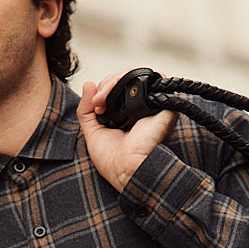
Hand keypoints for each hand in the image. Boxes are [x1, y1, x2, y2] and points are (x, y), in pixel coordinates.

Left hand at [77, 73, 176, 191]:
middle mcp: (142, 109)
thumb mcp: (92, 132)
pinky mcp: (162, 103)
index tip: (94, 105)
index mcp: (129, 115)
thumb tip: (88, 83)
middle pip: (125, 79)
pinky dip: (133, 76)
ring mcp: (153, 105)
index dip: (104, 89)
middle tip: (97, 102)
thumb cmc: (113, 162)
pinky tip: (117, 88)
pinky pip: (153, 78)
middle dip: (106, 84)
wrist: (127, 171)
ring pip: (136, 75)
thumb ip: (86, 109)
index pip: (117, 88)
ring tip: (103, 98)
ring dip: (115, 79)